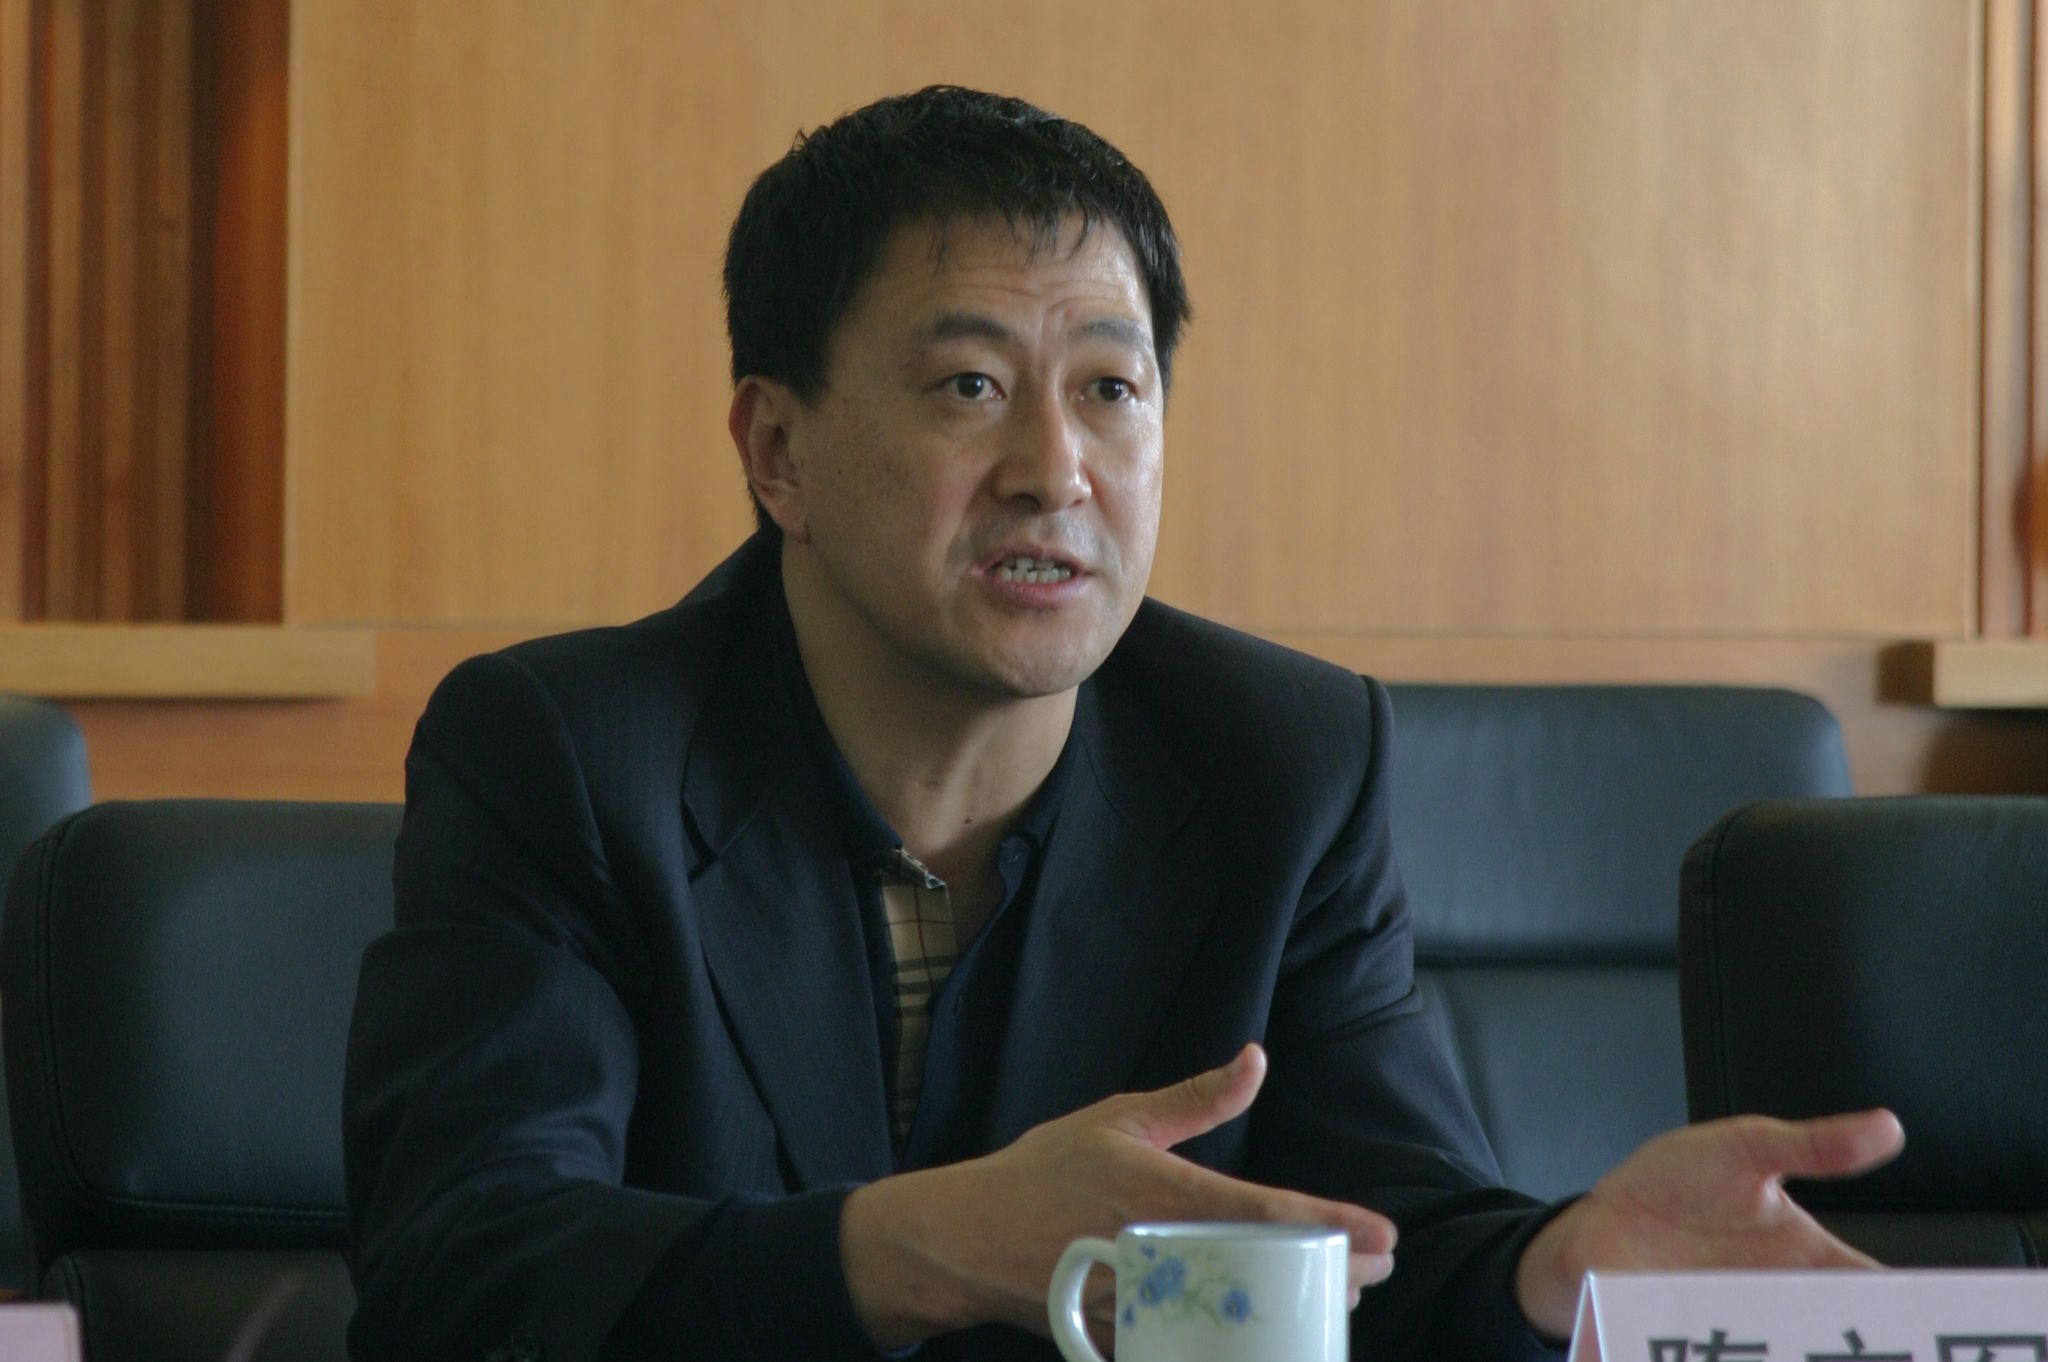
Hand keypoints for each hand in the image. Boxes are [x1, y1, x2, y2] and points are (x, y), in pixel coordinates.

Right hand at [840, 1043, 1398, 1348]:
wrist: (964, 1236)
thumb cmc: (1042, 1171)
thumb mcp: (1118, 1119)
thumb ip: (1195, 1098)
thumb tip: (1256, 1059)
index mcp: (1160, 1188)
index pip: (1264, 1209)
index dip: (1333, 1225)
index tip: (1385, 1236)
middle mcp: (1157, 1248)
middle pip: (1267, 1274)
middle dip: (1331, 1276)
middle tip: (1373, 1272)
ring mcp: (1140, 1301)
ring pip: (1238, 1319)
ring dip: (1292, 1312)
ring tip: (1333, 1300)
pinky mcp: (1122, 1338)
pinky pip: (1189, 1350)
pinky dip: (1234, 1346)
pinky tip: (1266, 1339)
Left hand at [1514, 1110, 1906, 1339]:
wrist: (1599, 1215)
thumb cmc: (1675, 1181)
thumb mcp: (1744, 1148)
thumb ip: (1813, 1147)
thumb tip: (1887, 1127)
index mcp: (1806, 1260)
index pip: (1874, 1293)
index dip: (1905, 1313)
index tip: (1923, 1328)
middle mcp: (1778, 1302)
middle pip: (1835, 1339)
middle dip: (1853, 1346)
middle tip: (1865, 1345)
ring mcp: (1738, 1328)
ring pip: (1783, 1355)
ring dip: (1789, 1353)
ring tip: (1784, 1348)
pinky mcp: (1691, 1342)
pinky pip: (1719, 1359)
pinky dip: (1722, 1358)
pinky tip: (1725, 1353)